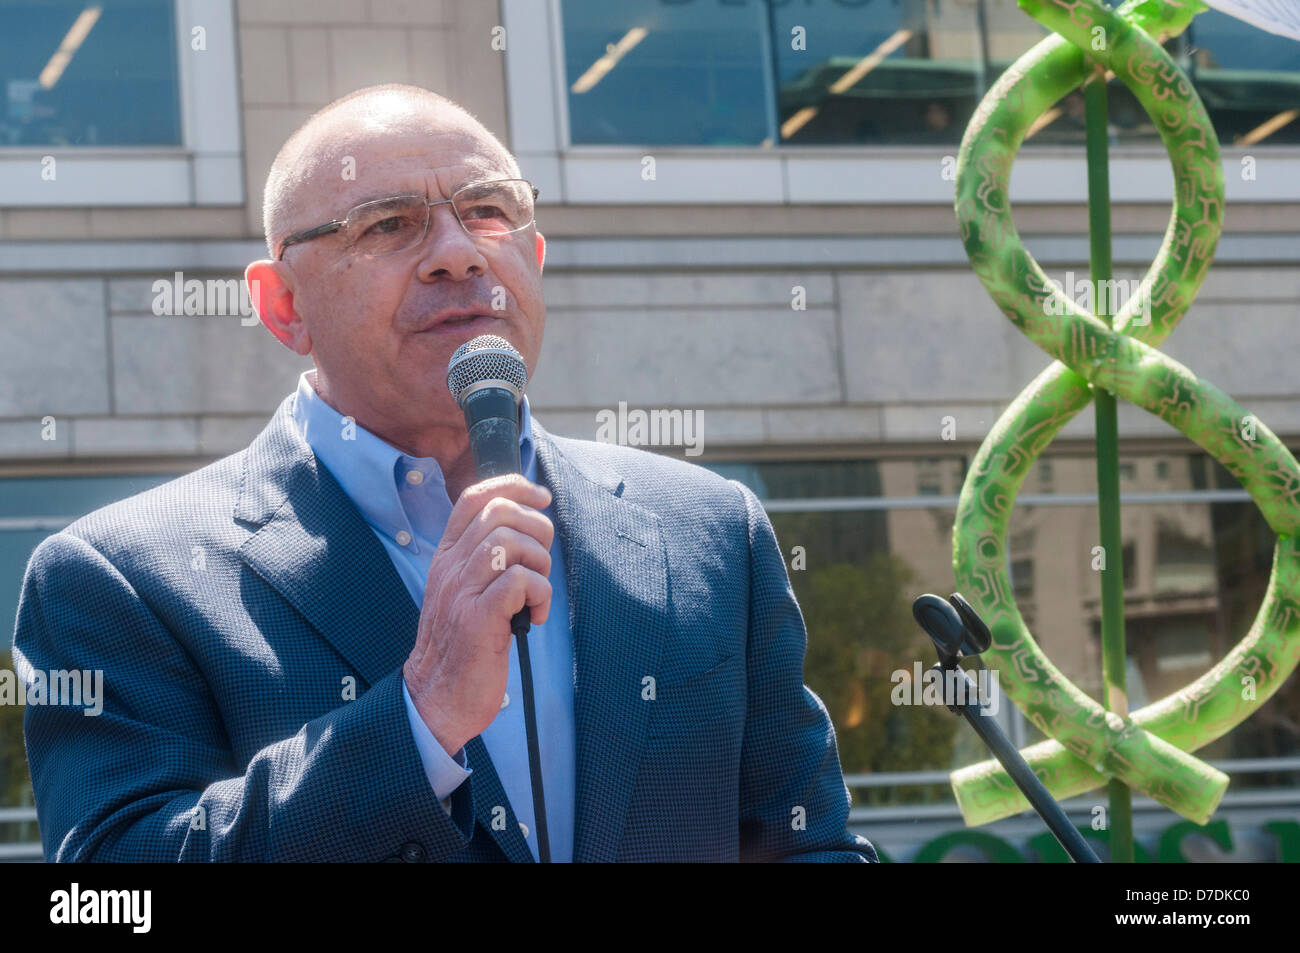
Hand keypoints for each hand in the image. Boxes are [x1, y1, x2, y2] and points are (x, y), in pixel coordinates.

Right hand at [402, 473, 553, 756]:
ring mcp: (462, 591)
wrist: (436, 697)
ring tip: (536, 595)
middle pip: (499, 512)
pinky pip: (521, 581)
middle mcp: (451, 567)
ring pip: (511, 542)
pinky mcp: (478, 618)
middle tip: (541, 564)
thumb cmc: (462, 646)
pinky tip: (534, 616)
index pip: (474, 498)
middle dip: (537, 529)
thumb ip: (486, 562)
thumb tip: (528, 532)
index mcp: (447, 557)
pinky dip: (540, 594)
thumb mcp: (466, 594)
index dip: (513, 485)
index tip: (541, 496)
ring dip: (540, 564)